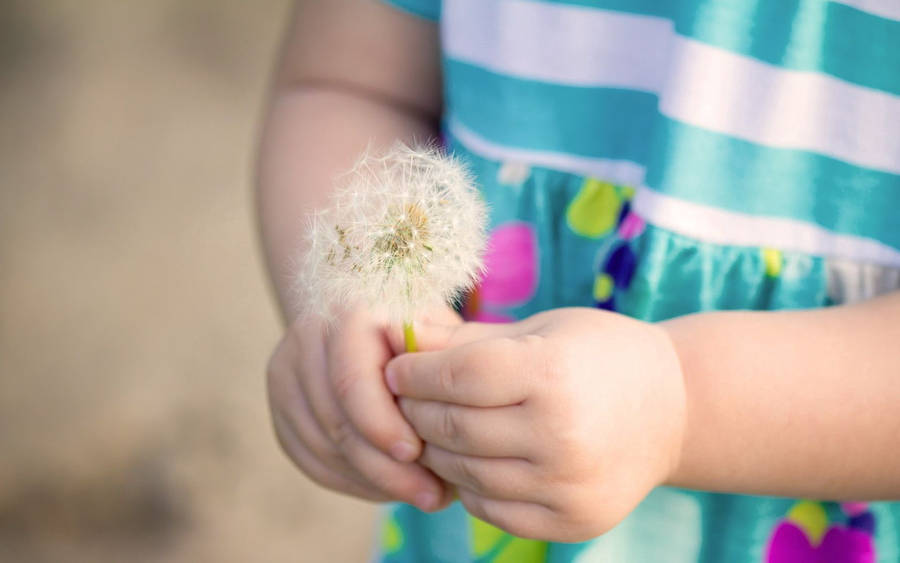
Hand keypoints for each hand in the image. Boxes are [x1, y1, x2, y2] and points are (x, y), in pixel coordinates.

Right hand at [266, 306, 458, 510]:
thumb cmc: (422, 331)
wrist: (373, 317)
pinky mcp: (282, 408)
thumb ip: (444, 367)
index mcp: (349, 313)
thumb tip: (453, 415)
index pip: (351, 380)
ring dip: (372, 481)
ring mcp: (287, 372)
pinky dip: (352, 482)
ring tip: (420, 494)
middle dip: (384, 468)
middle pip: (336, 421)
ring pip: (322, 447)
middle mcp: (308, 337)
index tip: (417, 455)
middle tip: (431, 495)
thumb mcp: (442, 335)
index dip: (381, 424)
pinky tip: (388, 489)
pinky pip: (311, 460)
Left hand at [385, 308, 685, 540]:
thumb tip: (399, 335)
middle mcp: (561, 434)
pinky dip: (469, 486)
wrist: (674, 409)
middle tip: (403, 400)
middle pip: (454, 428)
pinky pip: (491, 509)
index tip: (396, 370)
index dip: (415, 373)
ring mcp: (567, 485)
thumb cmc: (598, 355)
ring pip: (465, 473)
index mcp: (552, 373)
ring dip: (435, 451)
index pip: (457, 377)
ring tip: (431, 429)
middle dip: (415, 412)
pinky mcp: (572, 521)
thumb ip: (467, 339)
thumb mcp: (540, 330)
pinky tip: (470, 460)